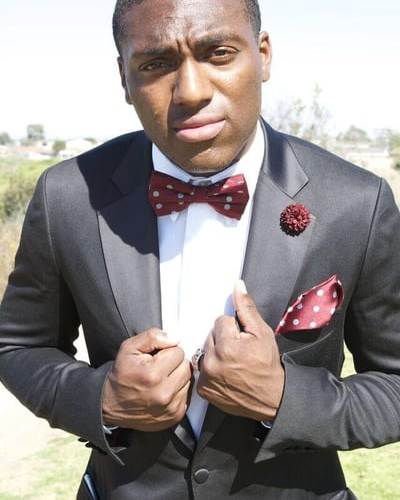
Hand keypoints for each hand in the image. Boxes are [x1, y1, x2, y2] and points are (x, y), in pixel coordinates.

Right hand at [102, 329, 191, 430]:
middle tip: (160, 367)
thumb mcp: (129, 348)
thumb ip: (153, 337)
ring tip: (161, 379)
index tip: (157, 357)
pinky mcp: (175, 416)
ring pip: (188, 380)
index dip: (168, 351)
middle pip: (186, 367)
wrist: (111, 405)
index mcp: (153, 374)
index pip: (178, 352)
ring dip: (178, 377)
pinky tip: (164, 390)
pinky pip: (187, 395)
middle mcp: (164, 393)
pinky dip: (178, 391)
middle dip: (175, 364)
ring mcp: (170, 407)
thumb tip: (175, 338)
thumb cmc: (121, 375)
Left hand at [197, 281, 284, 420]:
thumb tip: (237, 285)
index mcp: (226, 346)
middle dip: (223, 340)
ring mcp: (206, 378)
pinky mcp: (203, 389)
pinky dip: (211, 369)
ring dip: (215, 353)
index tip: (243, 342)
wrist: (271, 397)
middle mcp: (212, 362)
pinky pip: (201, 368)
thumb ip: (246, 308)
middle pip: (210, 335)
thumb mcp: (261, 332)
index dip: (234, 329)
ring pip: (205, 350)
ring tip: (231, 363)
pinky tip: (225, 373)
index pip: (220, 321)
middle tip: (238, 352)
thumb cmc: (267, 363)